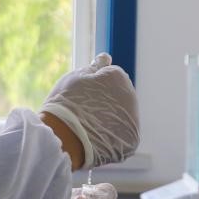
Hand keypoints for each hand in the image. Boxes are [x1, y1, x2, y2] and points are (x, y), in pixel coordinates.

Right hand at [40, 54, 139, 169]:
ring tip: (90, 127)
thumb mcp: (76, 77)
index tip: (81, 95)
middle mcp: (131, 96)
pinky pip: (123, 135)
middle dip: (105, 101)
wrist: (64, 138)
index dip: (94, 85)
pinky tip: (97, 138)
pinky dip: (113, 137)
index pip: (110, 76)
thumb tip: (106, 57)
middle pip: (119, 96)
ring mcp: (134, 120)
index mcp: (119, 77)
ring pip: (122, 116)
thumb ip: (95, 67)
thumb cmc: (67, 104)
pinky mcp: (132, 141)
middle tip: (84, 111)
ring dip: (110, 119)